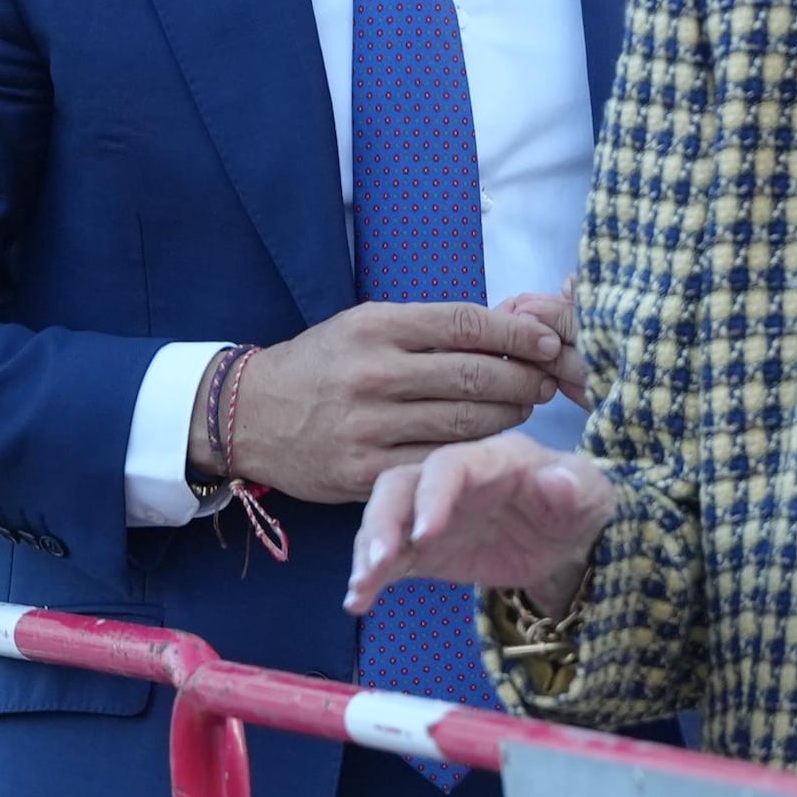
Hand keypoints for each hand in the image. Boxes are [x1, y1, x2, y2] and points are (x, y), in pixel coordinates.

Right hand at [195, 301, 585, 509]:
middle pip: (476, 376)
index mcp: (376, 326)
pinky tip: (488, 444)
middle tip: (547, 381)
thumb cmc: (320, 365)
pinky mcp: (367, 472)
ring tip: (523, 408)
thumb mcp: (363, 325)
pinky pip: (439, 462)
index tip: (548, 342)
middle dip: (525, 379)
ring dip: (509, 416)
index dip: (518, 333)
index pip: (467, 323)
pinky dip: (472, 453)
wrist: (249, 415)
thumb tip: (507, 327)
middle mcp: (374, 374)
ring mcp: (370, 427)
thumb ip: (427, 329)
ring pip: (466, 423)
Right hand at [347, 435, 614, 621]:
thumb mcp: (590, 494)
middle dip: (383, 520)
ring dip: (367, 549)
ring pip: (385, 519)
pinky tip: (357, 601)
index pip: (450, 466)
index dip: (433, 494)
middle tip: (378, 561)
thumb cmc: (577, 504)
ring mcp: (432, 514)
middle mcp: (451, 481)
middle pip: (400, 485)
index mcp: (491, 459)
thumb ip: (574, 486)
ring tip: (360, 586)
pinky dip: (369, 577)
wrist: (566, 538)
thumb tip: (557, 481)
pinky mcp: (423, 548)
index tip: (425, 533)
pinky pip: (388, 558)